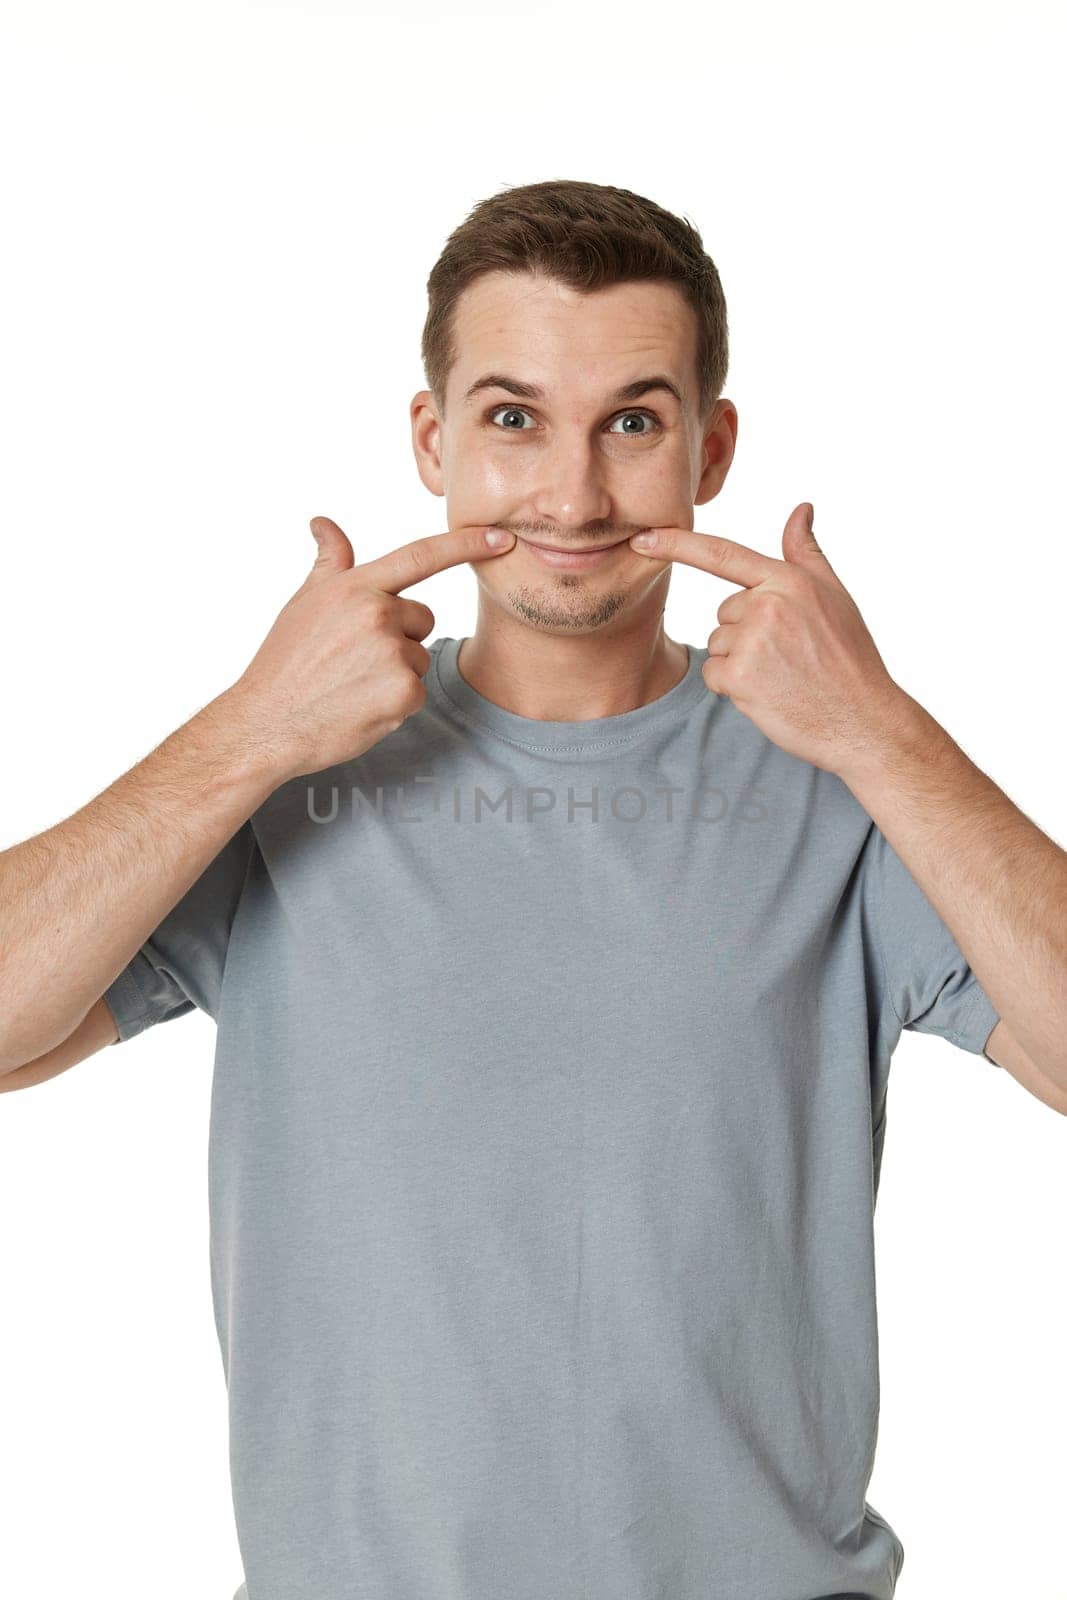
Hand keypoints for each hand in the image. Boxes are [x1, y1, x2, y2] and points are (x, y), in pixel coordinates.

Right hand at [225, 517, 514, 780]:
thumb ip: (330, 563)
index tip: (501, 538)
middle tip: (355, 659)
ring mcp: (391, 653)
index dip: (465, 544)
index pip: (420, 556)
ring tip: (352, 684)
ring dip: (396, 672)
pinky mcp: (403, 693)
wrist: (267, 723)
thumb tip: (324, 524)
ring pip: (419, 657)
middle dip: (400, 637)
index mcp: (354, 587)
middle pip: (422, 619)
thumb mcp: (304, 603)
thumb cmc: (284, 663)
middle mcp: (376, 614)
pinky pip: (417, 691)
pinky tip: (360, 706)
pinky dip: (395, 703)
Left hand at [629, 502, 907, 775]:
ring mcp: (752, 640)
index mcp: (789, 581)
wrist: (862, 720)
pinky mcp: (741, 676)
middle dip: (745, 633)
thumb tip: (801, 509)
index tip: (643, 538)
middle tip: (788, 656)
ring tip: (783, 676)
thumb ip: (806, 553)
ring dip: (740, 662)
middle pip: (724, 613)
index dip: (677, 544)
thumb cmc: (849, 658)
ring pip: (718, 643)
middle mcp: (768, 605)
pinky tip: (769, 693)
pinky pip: (714, 674)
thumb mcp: (835, 596)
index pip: (723, 555)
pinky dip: (733, 687)